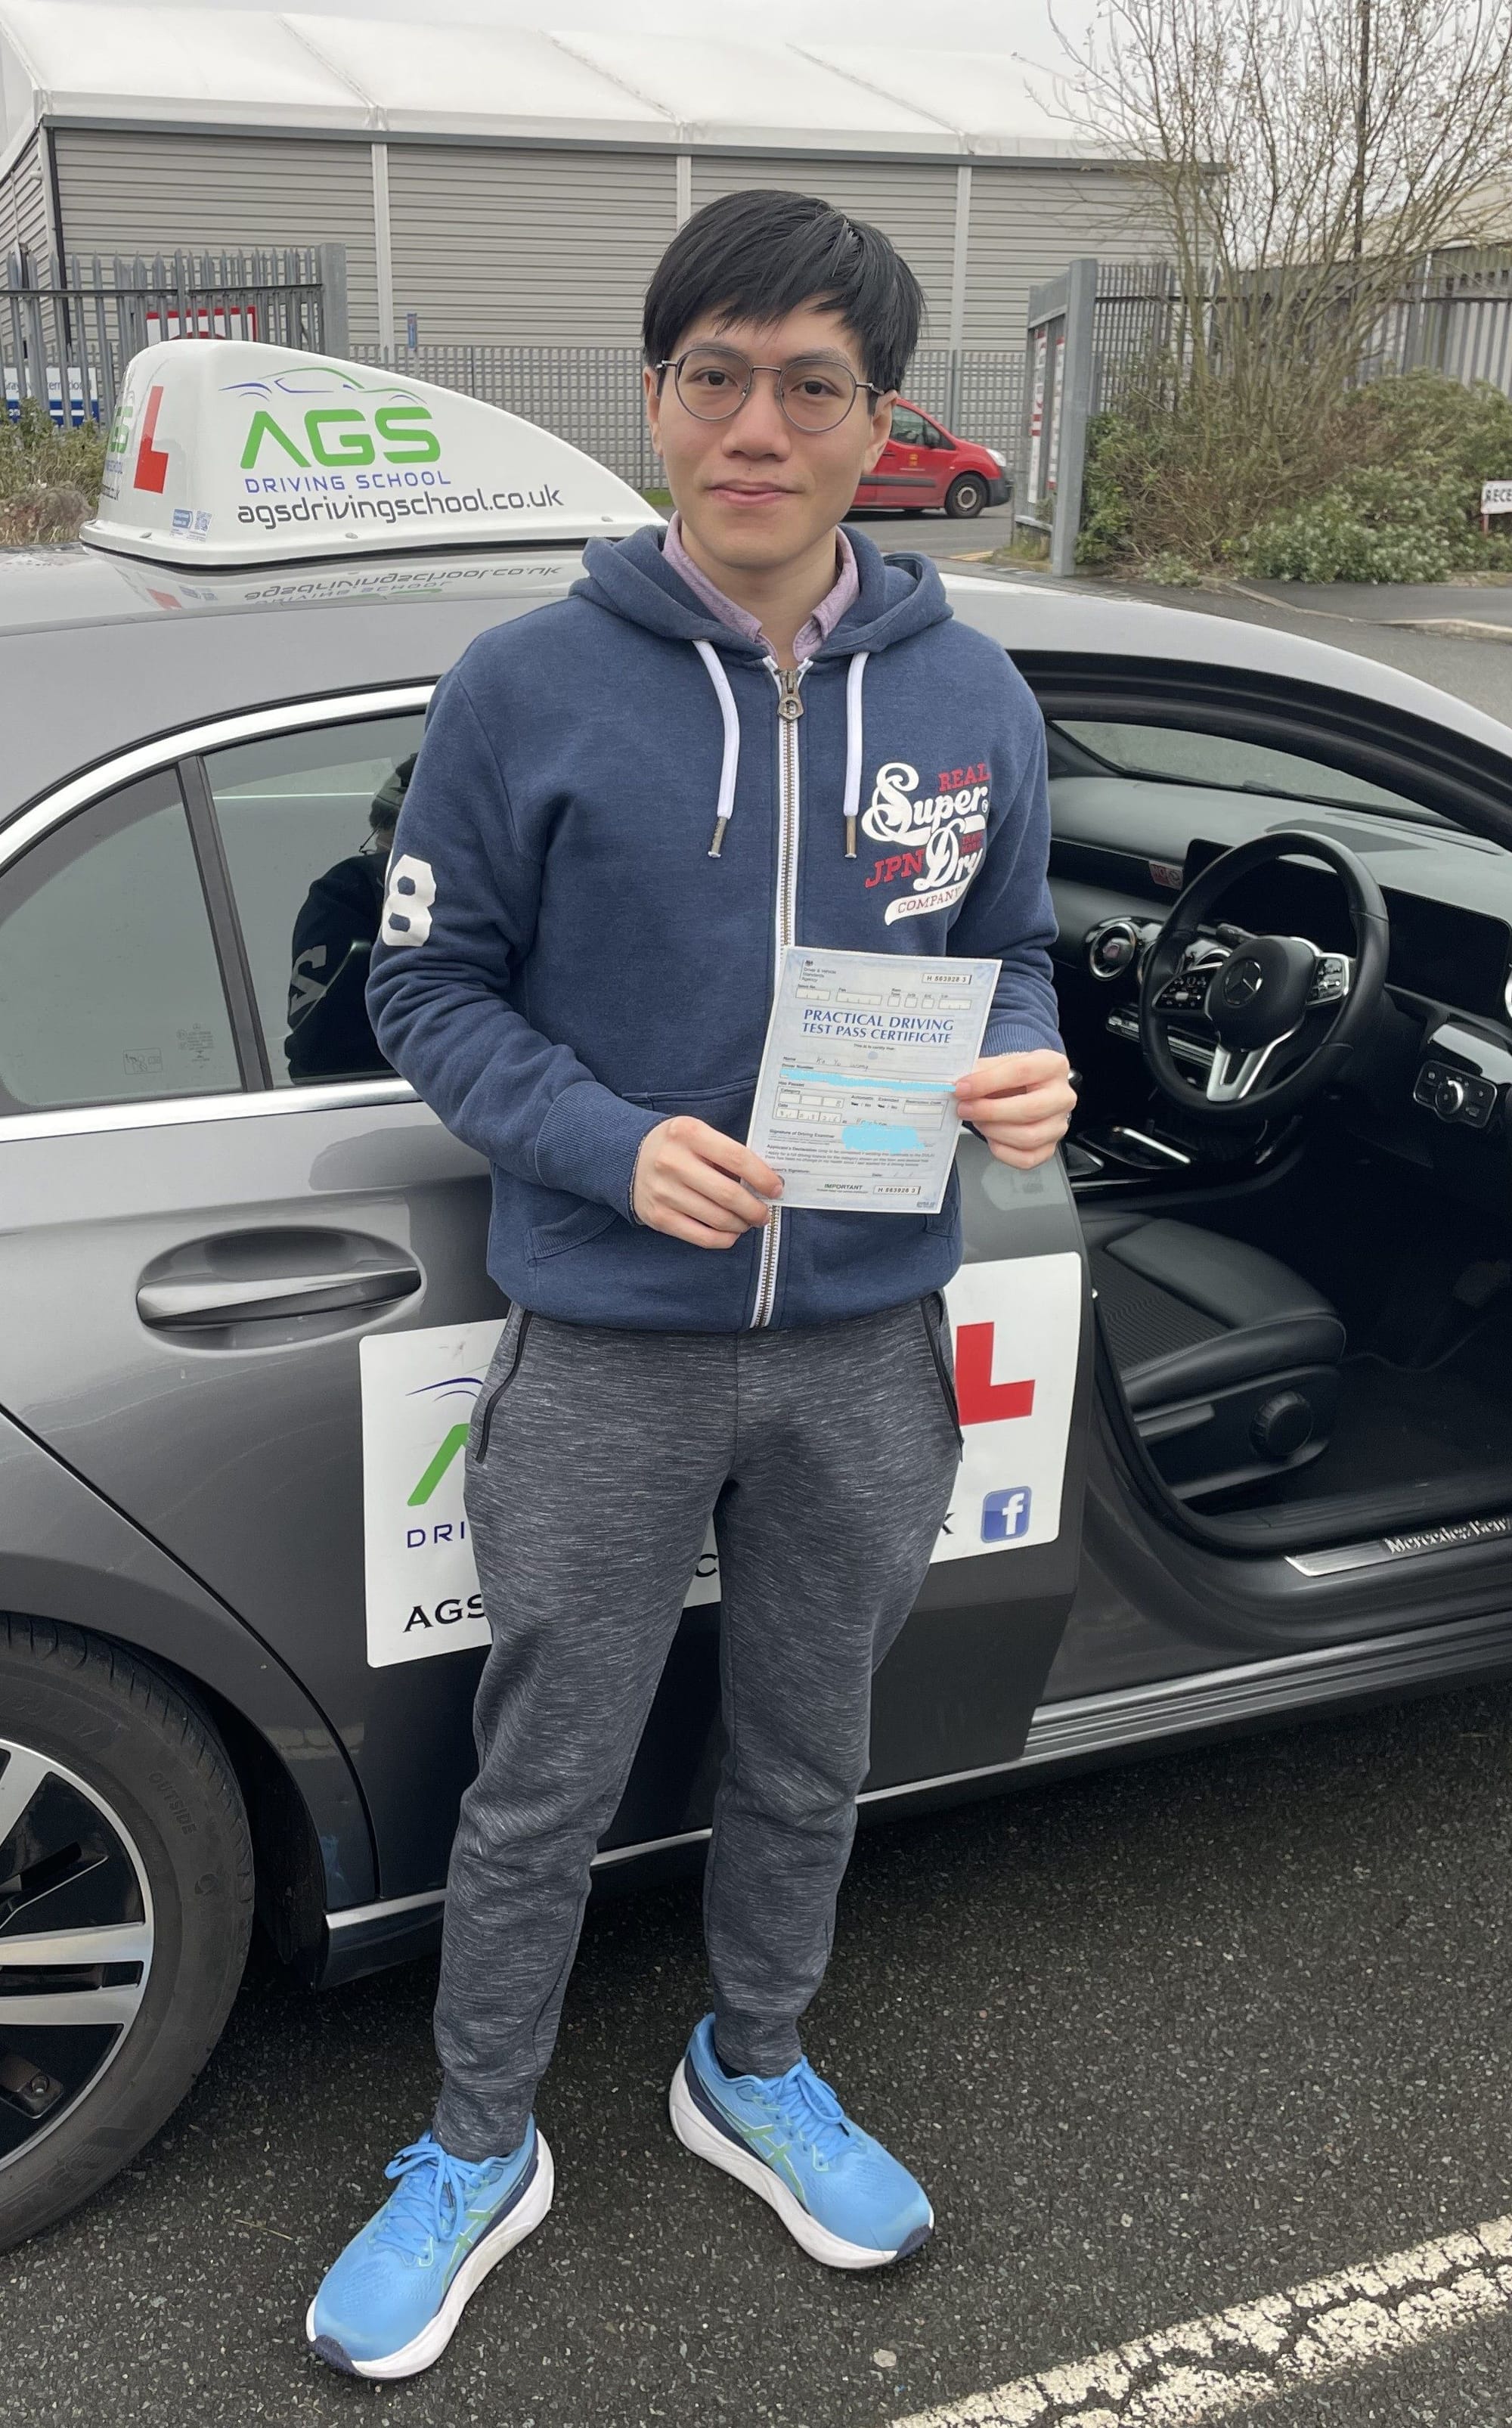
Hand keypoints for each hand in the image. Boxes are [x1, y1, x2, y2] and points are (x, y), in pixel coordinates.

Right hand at [632, 1117, 782, 1248]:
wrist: (626, 1157)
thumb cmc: (675, 1147)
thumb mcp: (697, 1134)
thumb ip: (727, 1153)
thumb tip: (764, 1182)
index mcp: (688, 1133)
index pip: (738, 1158)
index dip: (763, 1177)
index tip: (776, 1188)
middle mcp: (672, 1161)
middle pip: (729, 1194)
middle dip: (755, 1209)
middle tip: (764, 1213)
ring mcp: (663, 1191)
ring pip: (718, 1218)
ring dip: (741, 1224)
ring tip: (747, 1221)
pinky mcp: (658, 1216)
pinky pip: (701, 1236)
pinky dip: (724, 1239)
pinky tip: (731, 1233)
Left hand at [954, 1049, 1076, 1170]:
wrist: (1028, 1090)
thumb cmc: (1015, 1077)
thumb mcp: (1001, 1063)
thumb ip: (982, 1071)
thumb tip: (959, 1086)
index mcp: (1052, 1066)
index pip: (1022, 1072)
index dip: (987, 1082)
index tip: (962, 1088)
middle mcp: (1062, 1096)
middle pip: (1029, 1109)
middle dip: (990, 1111)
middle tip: (965, 1108)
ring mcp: (1059, 1125)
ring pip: (1028, 1137)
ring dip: (994, 1131)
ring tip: (978, 1120)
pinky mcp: (1050, 1148)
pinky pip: (1026, 1159)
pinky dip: (1002, 1150)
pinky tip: (991, 1136)